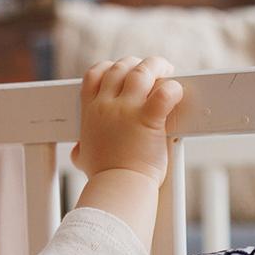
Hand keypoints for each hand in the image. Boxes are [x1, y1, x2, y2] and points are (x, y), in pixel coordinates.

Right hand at [70, 55, 183, 185]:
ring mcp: (126, 111)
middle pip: (120, 67)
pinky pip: (164, 93)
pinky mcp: (148, 119)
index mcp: (90, 112)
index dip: (109, 67)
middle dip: (136, 65)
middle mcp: (105, 106)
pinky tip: (177, 93)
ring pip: (141, 71)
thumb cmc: (104, 177)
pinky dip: (173, 89)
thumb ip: (81, 150)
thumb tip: (78, 151)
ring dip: (156, 66)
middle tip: (152, 71)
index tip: (122, 72)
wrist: (117, 189)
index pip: (94, 74)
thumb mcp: (84, 160)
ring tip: (168, 72)